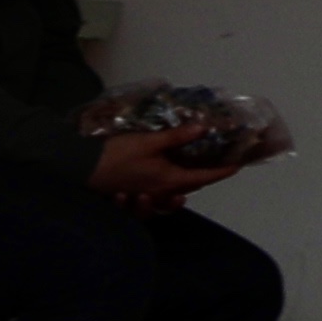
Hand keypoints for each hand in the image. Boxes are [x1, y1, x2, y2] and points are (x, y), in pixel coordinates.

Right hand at [86, 127, 243, 205]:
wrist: (83, 168)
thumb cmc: (117, 155)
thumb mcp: (149, 141)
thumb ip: (177, 136)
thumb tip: (204, 128)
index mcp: (169, 179)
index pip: (204, 177)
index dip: (223, 171)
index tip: (238, 165)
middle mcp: (162, 190)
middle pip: (192, 185)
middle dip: (208, 176)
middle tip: (221, 162)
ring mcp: (148, 192)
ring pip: (177, 190)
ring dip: (190, 182)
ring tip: (197, 169)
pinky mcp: (136, 189)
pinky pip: (162, 190)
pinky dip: (172, 183)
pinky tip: (170, 175)